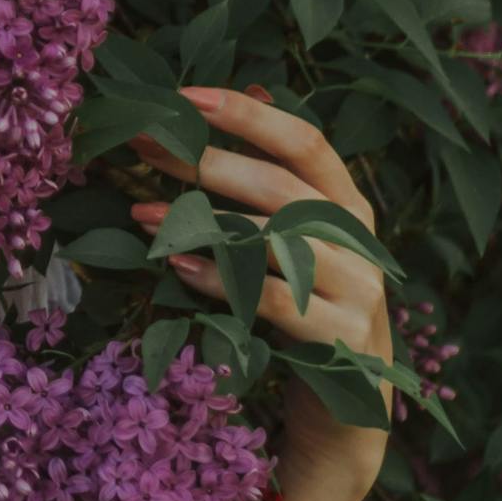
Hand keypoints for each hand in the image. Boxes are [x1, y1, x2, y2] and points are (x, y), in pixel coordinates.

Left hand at [127, 84, 390, 500]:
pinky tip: (178, 267)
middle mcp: (359, 239)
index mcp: (346, 201)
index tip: (184, 95)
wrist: (345, 407)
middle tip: (143, 146)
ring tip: (142, 213)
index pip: (304, 141)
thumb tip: (231, 93)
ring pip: (276, 241)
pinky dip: (221, 280)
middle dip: (206, 161)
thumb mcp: (291, 235)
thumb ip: (266, 172)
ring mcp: (359, 289)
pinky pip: (274, 300)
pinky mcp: (342, 339)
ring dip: (202, 222)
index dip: (247, 115)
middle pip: (280, 186)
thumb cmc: (304, 302)